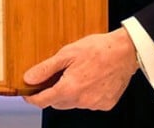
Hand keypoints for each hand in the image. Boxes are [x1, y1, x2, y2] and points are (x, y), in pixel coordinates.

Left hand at [22, 29, 138, 110]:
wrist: (125, 51)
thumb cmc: (97, 49)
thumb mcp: (66, 54)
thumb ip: (46, 69)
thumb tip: (29, 78)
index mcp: (70, 88)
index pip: (43, 101)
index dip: (32, 98)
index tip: (28, 94)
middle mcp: (82, 101)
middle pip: (58, 103)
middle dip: (52, 93)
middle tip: (55, 77)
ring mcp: (94, 104)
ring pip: (74, 103)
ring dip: (70, 93)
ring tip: (78, 74)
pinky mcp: (106, 104)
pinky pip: (89, 103)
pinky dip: (86, 95)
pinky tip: (90, 80)